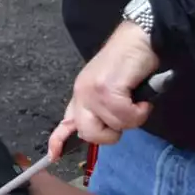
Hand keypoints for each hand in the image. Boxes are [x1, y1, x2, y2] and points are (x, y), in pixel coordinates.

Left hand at [47, 21, 157, 159]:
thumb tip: (105, 129)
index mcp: (81, 94)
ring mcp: (92, 91)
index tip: (54, 155)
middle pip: (89, 133)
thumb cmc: (130, 64)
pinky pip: (125, 117)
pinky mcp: (106, 89)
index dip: (59, 140)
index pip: (66, 121)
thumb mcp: (111, 89)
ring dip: (132, 118)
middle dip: (112, 133)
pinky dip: (139, 111)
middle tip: (127, 115)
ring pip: (113, 127)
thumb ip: (102, 108)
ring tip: (137, 99)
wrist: (139, 39)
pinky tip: (141, 98)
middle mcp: (81, 93)